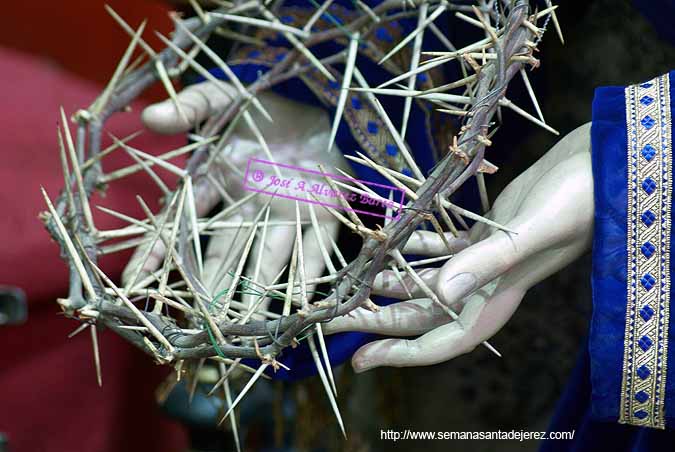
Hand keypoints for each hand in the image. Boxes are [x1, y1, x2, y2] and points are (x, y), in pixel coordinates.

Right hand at [122, 80, 346, 313]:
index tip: (133, 284)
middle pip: (225, 254)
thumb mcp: (222, 98)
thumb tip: (150, 117)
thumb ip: (191, 106)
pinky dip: (310, 273)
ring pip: (267, 259)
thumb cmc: (262, 106)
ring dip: (256, 292)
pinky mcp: (325, 214)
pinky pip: (317, 248)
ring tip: (244, 327)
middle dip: (211, 287)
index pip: (181, 224)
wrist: (314, 103)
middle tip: (197, 325)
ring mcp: (287, 214)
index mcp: (219, 184)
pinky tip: (303, 304)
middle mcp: (250, 209)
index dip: (157, 252)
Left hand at [325, 123, 594, 371]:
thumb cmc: (579, 196)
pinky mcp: (487, 232)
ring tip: (353, 281)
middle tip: (333, 317)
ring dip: (389, 282)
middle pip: (422, 313)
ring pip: (427, 281)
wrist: (602, 162)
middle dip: (377, 319)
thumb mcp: (534, 228)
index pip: (443, 339)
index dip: (400, 353)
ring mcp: (485, 258)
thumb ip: (489, 259)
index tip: (359, 358)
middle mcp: (487, 283)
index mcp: (499, 295)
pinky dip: (413, 244)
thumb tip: (441, 292)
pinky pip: (441, 245)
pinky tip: (389, 236)